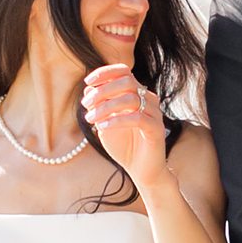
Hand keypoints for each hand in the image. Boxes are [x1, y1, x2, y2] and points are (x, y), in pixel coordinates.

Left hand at [83, 64, 168, 189]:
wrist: (141, 171)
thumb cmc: (124, 145)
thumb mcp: (105, 123)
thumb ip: (99, 106)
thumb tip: (89, 88)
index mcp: (137, 94)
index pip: (124, 71)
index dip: (106, 72)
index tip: (87, 82)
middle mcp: (148, 99)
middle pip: (127, 81)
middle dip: (103, 90)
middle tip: (85, 104)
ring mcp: (154, 113)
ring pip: (131, 99)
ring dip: (106, 107)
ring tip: (90, 118)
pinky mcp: (156, 129)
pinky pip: (137, 118)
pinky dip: (117, 120)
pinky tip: (102, 127)